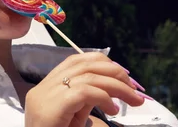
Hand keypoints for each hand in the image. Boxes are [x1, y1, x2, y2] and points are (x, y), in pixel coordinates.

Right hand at [24, 52, 145, 126]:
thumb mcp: (74, 116)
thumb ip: (86, 99)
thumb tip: (112, 88)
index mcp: (47, 86)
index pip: (76, 61)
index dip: (102, 64)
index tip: (121, 76)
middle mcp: (44, 87)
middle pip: (85, 65)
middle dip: (114, 72)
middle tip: (133, 88)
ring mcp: (46, 95)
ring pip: (89, 76)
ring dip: (117, 86)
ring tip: (132, 100)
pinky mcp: (54, 105)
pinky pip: (85, 92)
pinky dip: (104, 98)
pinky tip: (113, 110)